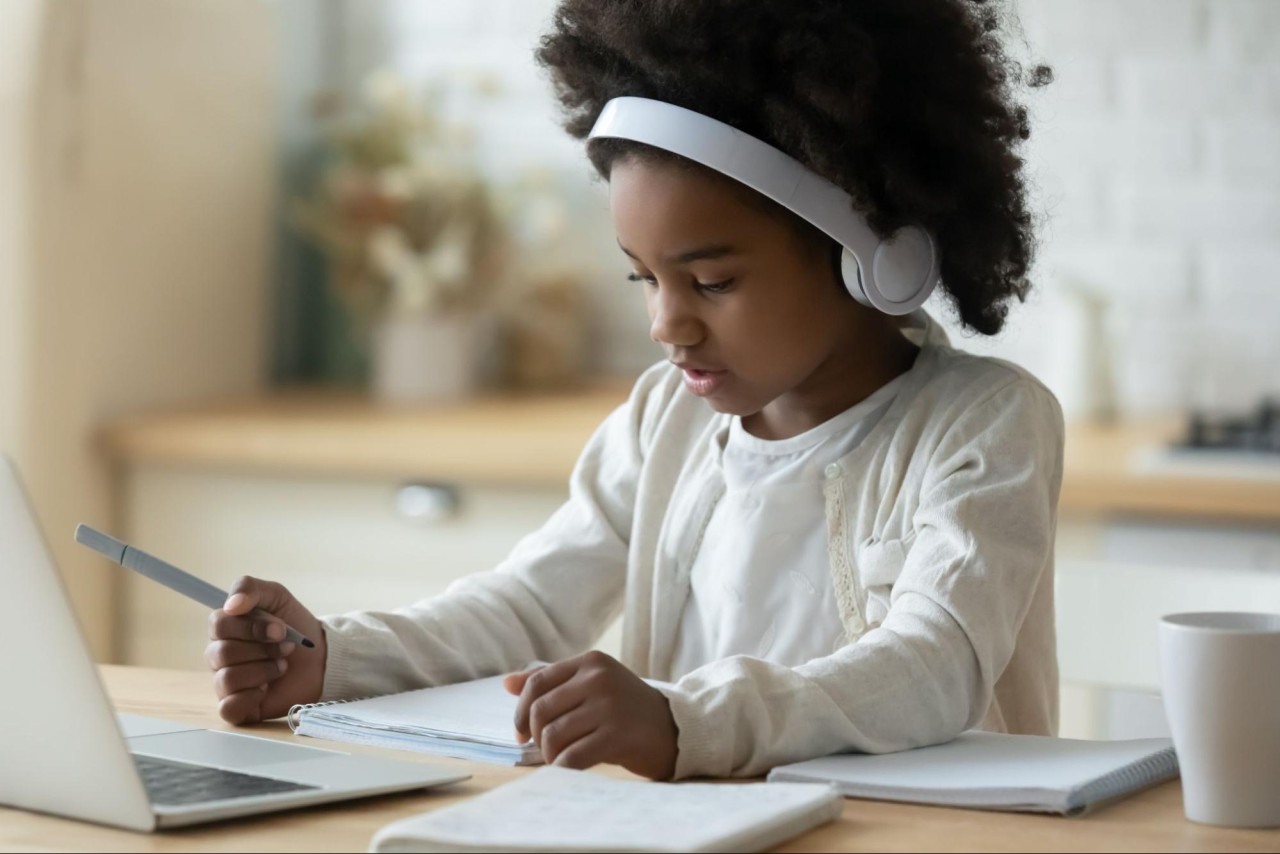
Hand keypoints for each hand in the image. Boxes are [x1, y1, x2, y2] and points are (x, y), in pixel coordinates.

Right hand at [205, 575, 326, 724]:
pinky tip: (266, 689)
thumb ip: (250, 588)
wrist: (323, 657)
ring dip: (263, 670)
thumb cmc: (297, 627)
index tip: (280, 629)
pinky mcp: (238, 707)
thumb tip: (230, 604)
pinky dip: (251, 697)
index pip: (218, 624)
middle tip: (287, 648)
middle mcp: (221, 656)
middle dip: (263, 650)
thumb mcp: (278, 597)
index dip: (251, 628)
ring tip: (282, 666)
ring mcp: (227, 683)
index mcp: (226, 629)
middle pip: (222, 653)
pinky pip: (228, 707)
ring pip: (227, 679)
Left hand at [503, 650, 678, 779]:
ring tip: (561, 760)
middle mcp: (599, 679)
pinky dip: (563, 768)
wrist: (676, 730)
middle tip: (545, 750)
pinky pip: (572, 757)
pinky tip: (570, 770)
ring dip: (549, 755)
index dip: (521, 711)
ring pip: (552, 735)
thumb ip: (552, 682)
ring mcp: (609, 706)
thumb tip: (507, 683)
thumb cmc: (627, 709)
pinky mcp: (617, 735)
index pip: (536, 682)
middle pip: (540, 710)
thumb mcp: (593, 686)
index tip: (523, 734)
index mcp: (591, 662)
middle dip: (535, 736)